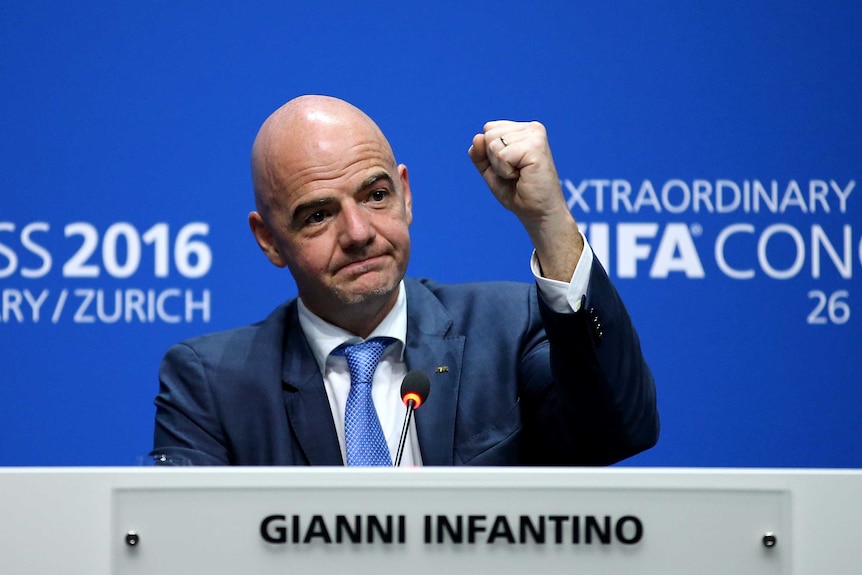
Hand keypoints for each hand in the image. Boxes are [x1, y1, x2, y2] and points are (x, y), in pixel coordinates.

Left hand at [468, 120, 582, 280]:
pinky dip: (505, 171)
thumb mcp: (491, 170)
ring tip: (519, 175)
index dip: (490, 153)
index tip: (509, 167)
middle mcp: (531, 129)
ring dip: (500, 167)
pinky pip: (502, 155)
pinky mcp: (536, 146)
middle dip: (494, 159)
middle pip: (489, 134)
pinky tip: (522, 176)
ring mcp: (535, 135)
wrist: (537, 213)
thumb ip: (479, 153)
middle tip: (515, 173)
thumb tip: (477, 136)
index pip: (489, 129)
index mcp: (523, 130)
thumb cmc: (517, 192)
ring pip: (493, 144)